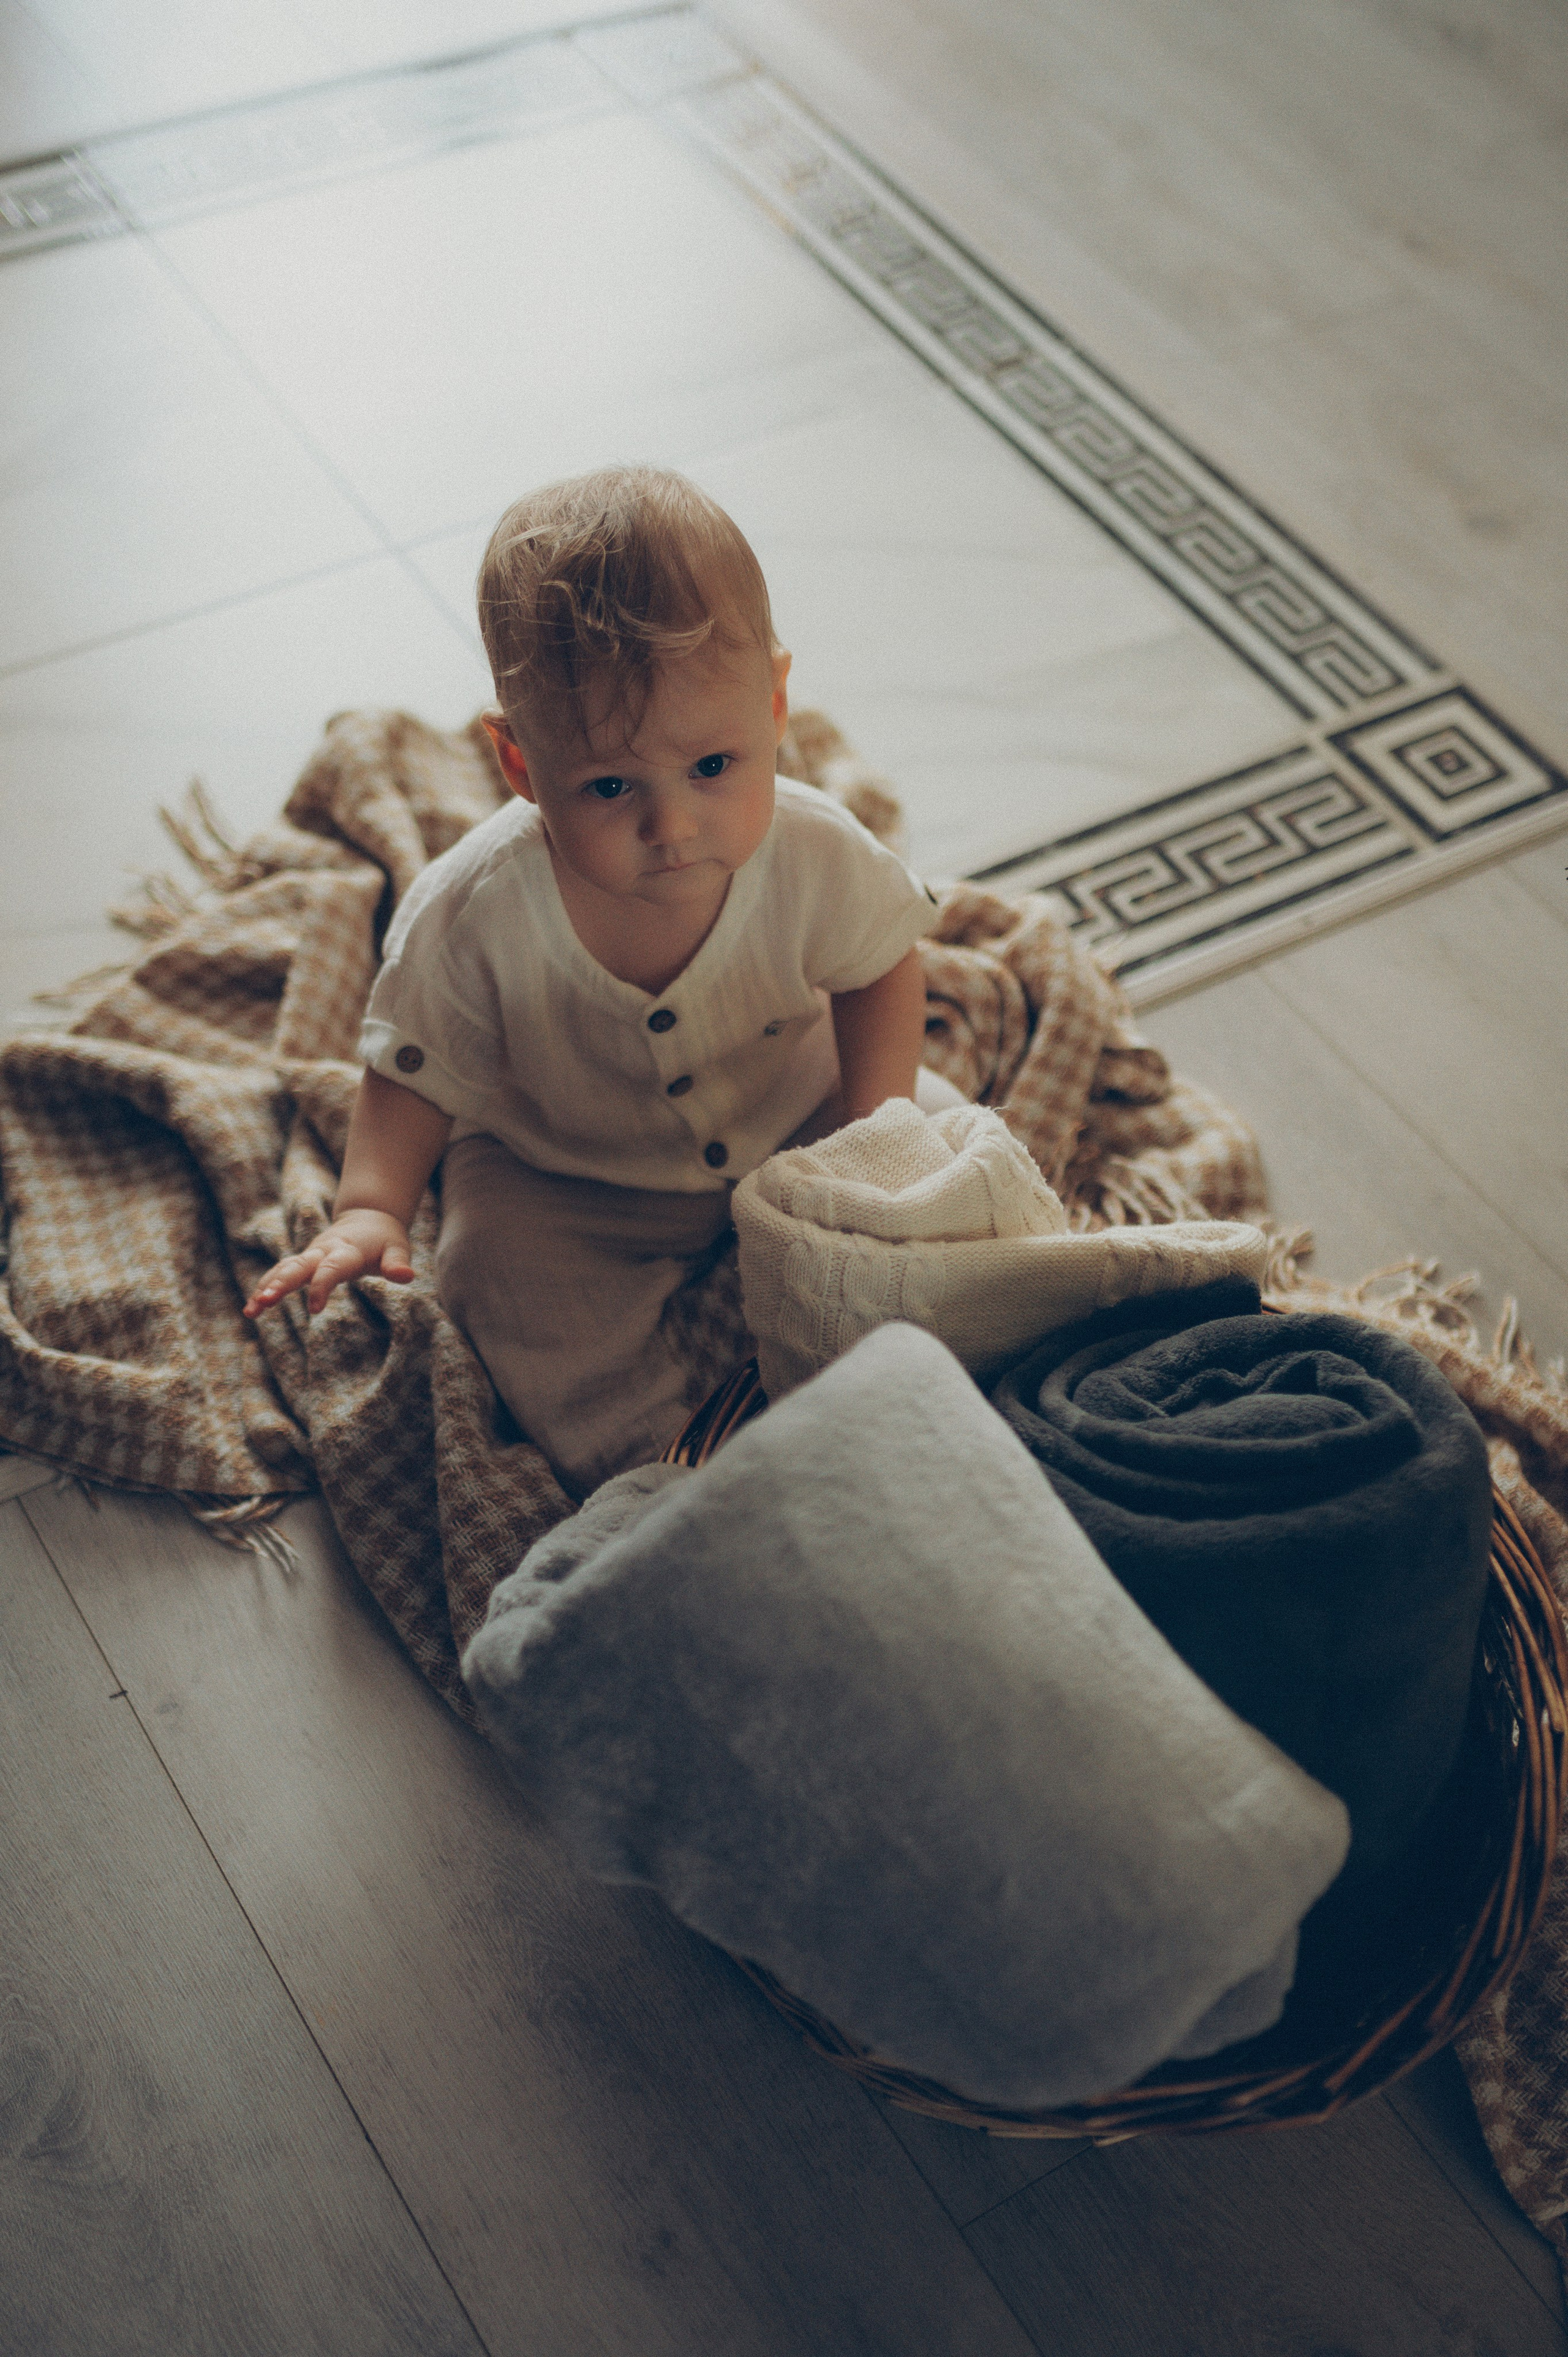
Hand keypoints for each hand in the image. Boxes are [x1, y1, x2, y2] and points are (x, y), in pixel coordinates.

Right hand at [243, 1209, 414, 1318]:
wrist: (368, 1217)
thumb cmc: (384, 1238)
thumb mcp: (396, 1247)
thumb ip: (397, 1262)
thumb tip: (406, 1276)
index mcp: (346, 1250)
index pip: (332, 1269)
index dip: (322, 1287)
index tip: (314, 1309)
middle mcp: (323, 1251)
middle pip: (299, 1267)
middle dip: (281, 1284)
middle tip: (265, 1302)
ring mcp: (310, 1255)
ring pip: (284, 1269)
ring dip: (266, 1287)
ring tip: (250, 1311)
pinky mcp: (303, 1261)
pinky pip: (280, 1272)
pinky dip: (265, 1286)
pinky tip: (252, 1307)